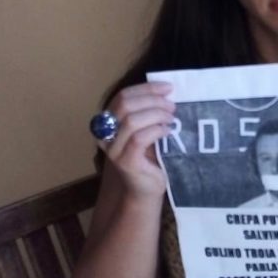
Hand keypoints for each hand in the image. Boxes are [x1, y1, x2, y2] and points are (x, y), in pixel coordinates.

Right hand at [98, 82, 175, 200]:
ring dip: (156, 115)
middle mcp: (105, 133)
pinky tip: (168, 132)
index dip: (146, 88)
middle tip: (172, 105)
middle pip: (126, 105)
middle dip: (152, 100)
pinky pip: (139, 139)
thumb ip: (148, 113)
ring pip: (132, 121)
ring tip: (171, 118)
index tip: (168, 87)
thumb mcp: (147, 130)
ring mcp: (113, 149)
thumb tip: (167, 93)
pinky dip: (156, 130)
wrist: (145, 190)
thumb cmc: (150, 159)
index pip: (123, 96)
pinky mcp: (125, 162)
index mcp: (109, 121)